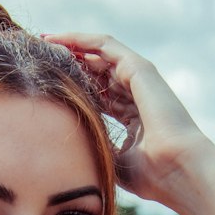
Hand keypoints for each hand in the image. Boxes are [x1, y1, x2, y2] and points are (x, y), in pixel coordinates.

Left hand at [41, 31, 214, 204]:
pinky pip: (104, 45)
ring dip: (70, 46)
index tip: (47, 85)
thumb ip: (95, 144)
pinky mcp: (139, 69)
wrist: (178, 170)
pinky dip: (80, 40)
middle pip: (97, 71)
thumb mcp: (113, 160)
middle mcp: (137, 94)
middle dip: (68, 63)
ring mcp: (139, 80)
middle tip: (37, 58)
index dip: (75, 87)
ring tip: (42, 42)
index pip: (99, 95)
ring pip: (98, 54)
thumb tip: (68, 139)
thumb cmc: (152, 175)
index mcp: (133, 116)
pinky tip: (57, 40)